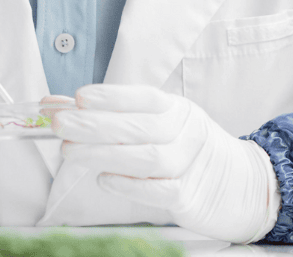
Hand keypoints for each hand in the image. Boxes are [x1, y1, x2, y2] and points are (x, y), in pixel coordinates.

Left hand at [42, 85, 280, 242]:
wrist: (238, 184)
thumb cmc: (184, 149)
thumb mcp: (153, 124)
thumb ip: (104, 116)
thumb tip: (54, 106)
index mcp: (176, 108)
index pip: (144, 97)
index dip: (112, 96)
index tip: (79, 97)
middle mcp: (186, 130)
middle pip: (139, 126)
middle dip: (95, 124)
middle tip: (60, 124)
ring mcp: (191, 163)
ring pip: (147, 157)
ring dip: (105, 153)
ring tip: (71, 152)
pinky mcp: (191, 196)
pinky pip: (160, 190)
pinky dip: (129, 185)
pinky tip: (104, 179)